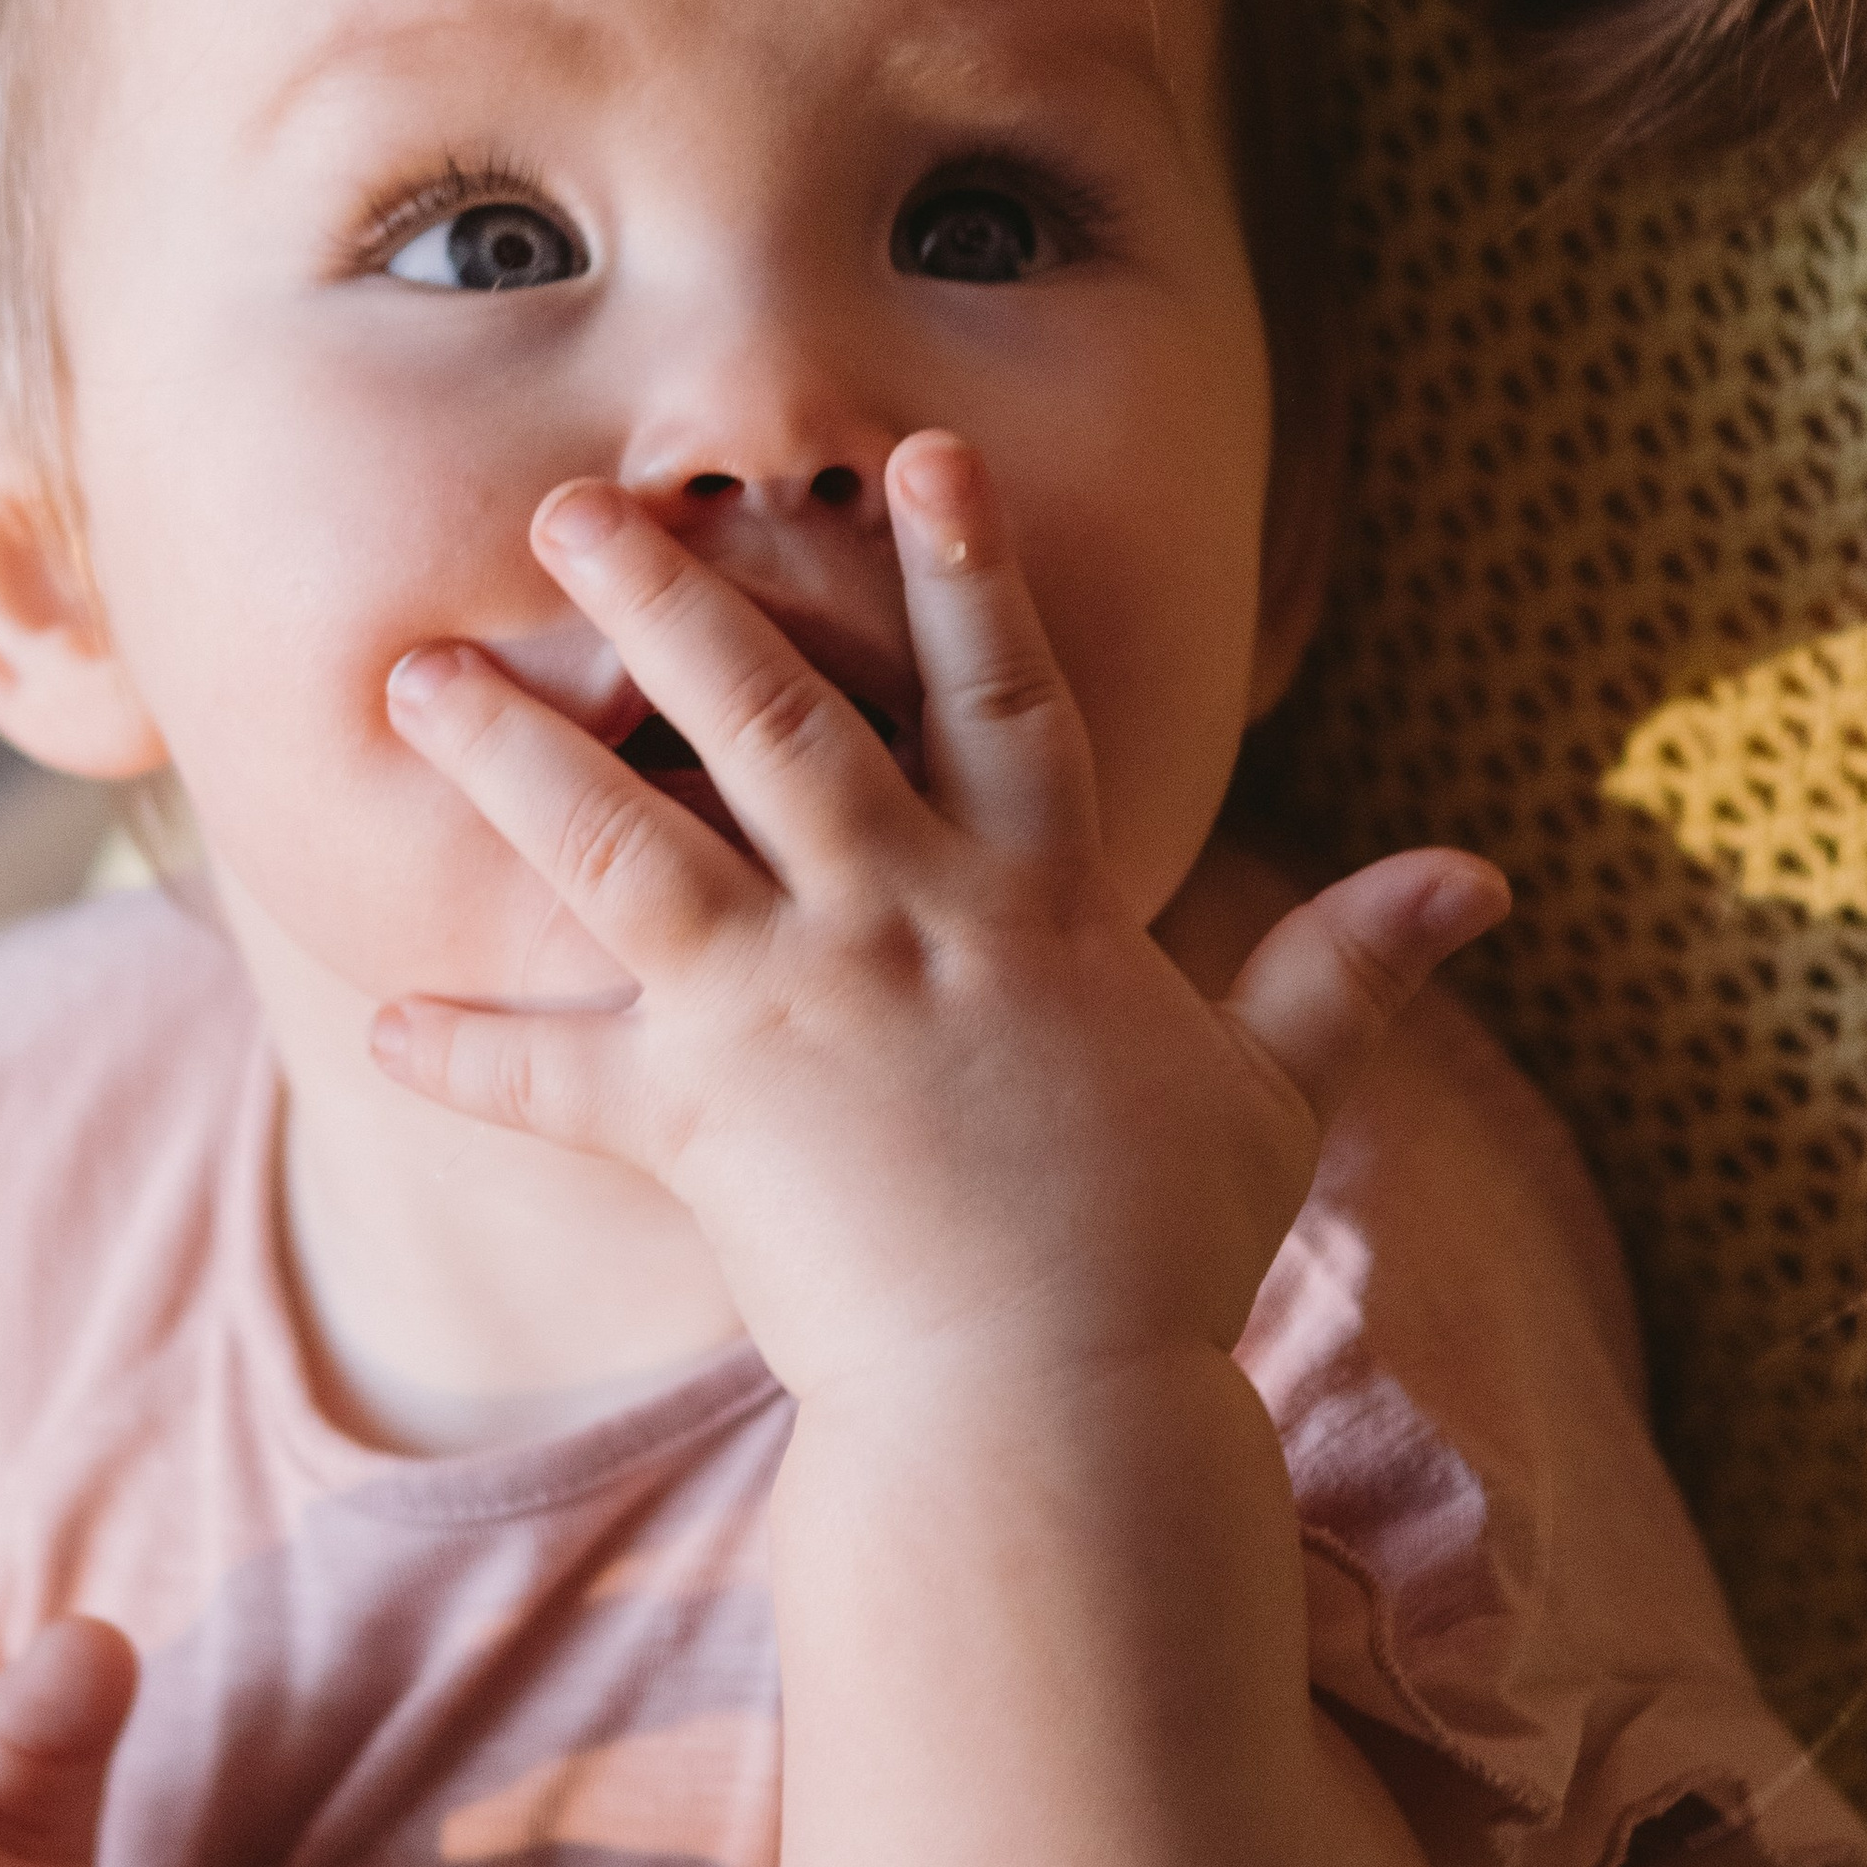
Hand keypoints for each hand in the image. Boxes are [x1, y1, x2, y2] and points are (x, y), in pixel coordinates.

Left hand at [376, 432, 1504, 1401]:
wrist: (1052, 1414)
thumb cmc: (1161, 1258)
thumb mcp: (1272, 1097)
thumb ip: (1349, 973)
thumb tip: (1485, 878)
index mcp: (1031, 901)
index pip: (1003, 697)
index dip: (967, 569)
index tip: (913, 451)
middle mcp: (895, 922)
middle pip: (768, 719)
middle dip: (668, 600)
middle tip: (574, 506)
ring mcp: (785, 1011)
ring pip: (625, 840)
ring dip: (516, 753)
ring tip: (412, 673)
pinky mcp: (697, 1119)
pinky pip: (558, 1077)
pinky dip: (473, 1050)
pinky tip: (380, 1025)